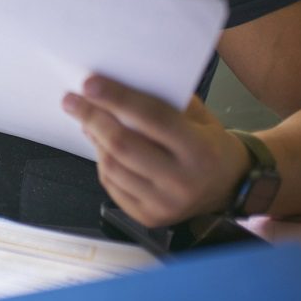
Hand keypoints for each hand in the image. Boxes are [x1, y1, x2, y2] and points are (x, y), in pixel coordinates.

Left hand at [62, 74, 249, 226]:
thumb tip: (113, 84)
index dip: (117, 97)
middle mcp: (183, 181)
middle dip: (92, 117)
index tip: (88, 83)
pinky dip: (101, 161)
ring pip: (112, 166)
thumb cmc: (207, 142)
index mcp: (199, 149)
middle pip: (123, 145)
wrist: (229, 186)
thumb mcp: (197, 115)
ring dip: (93, 138)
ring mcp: (165, 204)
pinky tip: (100, 145)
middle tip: (71, 100)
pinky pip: (112, 186)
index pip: (152, 117)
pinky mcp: (150, 218)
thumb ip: (162, 101)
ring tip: (86, 119)